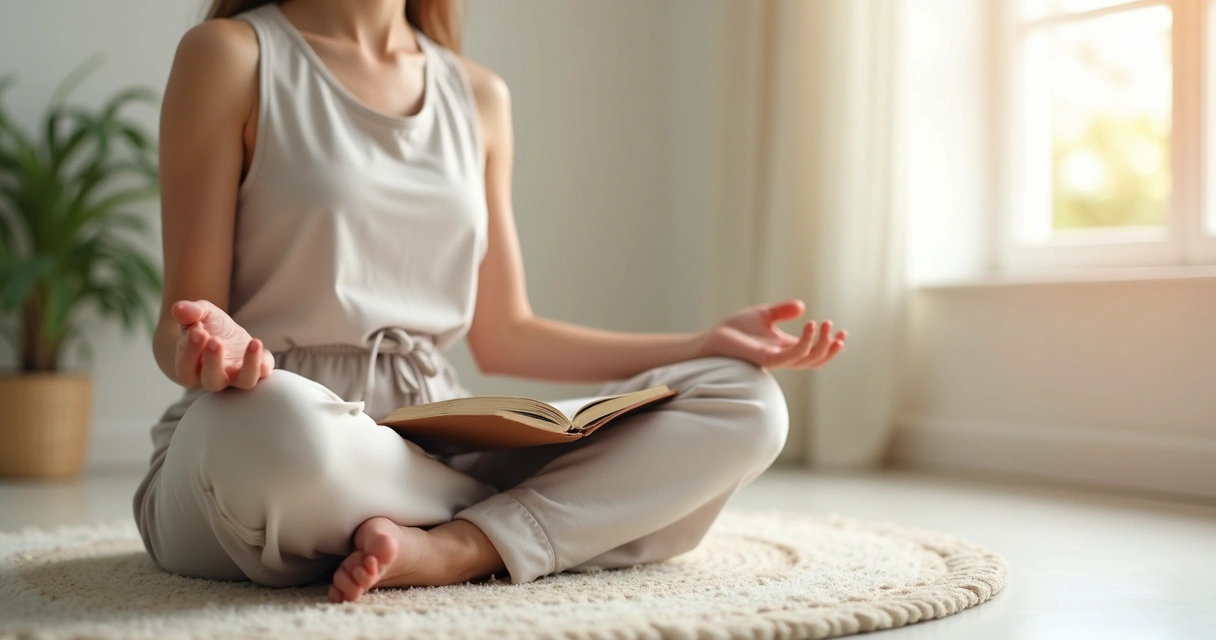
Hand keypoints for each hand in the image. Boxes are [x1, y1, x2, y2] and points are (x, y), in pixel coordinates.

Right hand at [171, 299, 273, 390]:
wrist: (226, 335)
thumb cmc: (207, 327)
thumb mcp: (198, 314)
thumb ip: (189, 312)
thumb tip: (178, 309)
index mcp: (191, 368)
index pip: (186, 367)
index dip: (190, 351)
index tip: (197, 330)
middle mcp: (214, 378)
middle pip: (212, 380)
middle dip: (213, 361)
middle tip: (214, 340)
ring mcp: (238, 377)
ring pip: (244, 382)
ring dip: (250, 366)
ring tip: (253, 342)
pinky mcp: (258, 370)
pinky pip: (264, 373)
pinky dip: (264, 363)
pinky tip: (259, 345)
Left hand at [698, 299, 845, 369]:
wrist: (714, 338)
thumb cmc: (736, 329)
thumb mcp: (764, 315)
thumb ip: (783, 311)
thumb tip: (802, 306)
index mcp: (786, 348)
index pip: (814, 353)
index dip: (831, 345)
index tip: (843, 332)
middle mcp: (784, 357)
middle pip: (815, 360)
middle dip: (830, 347)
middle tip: (835, 328)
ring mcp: (776, 360)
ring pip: (807, 360)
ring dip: (820, 344)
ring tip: (823, 324)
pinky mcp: (766, 359)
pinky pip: (792, 356)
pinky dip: (804, 343)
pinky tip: (809, 325)